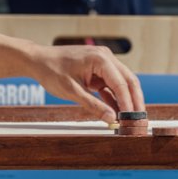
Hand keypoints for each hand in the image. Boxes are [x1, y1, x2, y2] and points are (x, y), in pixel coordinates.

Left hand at [28, 45, 144, 120]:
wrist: (38, 60)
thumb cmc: (51, 71)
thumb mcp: (71, 91)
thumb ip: (93, 105)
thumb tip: (111, 119)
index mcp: (101, 59)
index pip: (122, 84)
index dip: (129, 103)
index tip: (133, 120)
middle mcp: (106, 57)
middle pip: (129, 81)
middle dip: (135, 101)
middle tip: (140, 121)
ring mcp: (104, 62)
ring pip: (122, 83)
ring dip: (126, 101)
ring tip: (130, 120)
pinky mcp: (99, 70)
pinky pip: (111, 85)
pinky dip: (114, 98)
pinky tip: (117, 112)